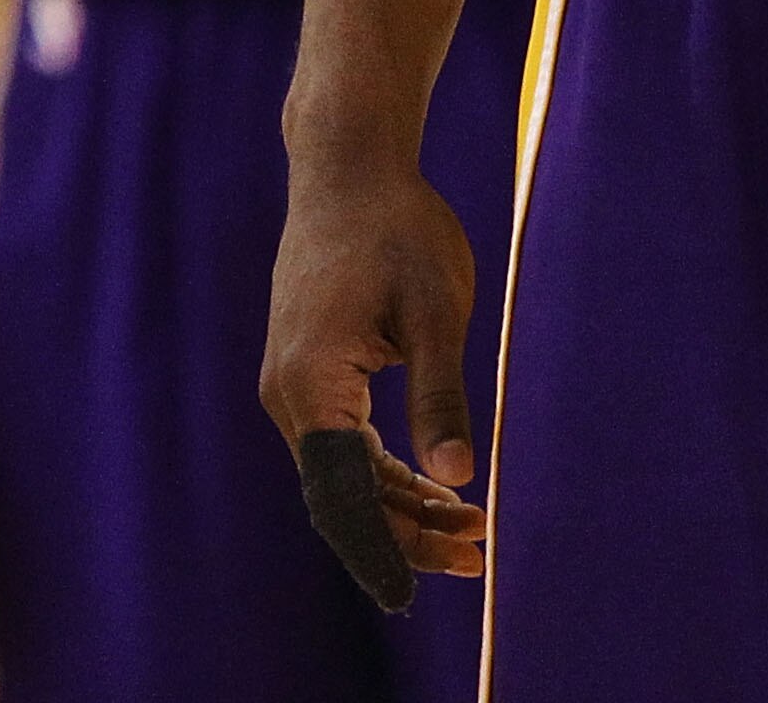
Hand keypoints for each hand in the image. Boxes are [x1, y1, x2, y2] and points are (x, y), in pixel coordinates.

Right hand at [255, 111, 490, 601]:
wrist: (349, 169)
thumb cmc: (399, 229)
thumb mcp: (437, 311)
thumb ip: (443, 396)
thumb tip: (458, 479)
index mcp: (312, 383)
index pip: (344, 496)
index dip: (383, 550)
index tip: (414, 598)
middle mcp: (288, 393)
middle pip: (341, 496)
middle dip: (407, 533)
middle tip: (479, 553)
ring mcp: (290, 384)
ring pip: (342, 475)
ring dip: (402, 505)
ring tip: (472, 526)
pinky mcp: (305, 372)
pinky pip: (340, 445)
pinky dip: (385, 472)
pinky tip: (434, 484)